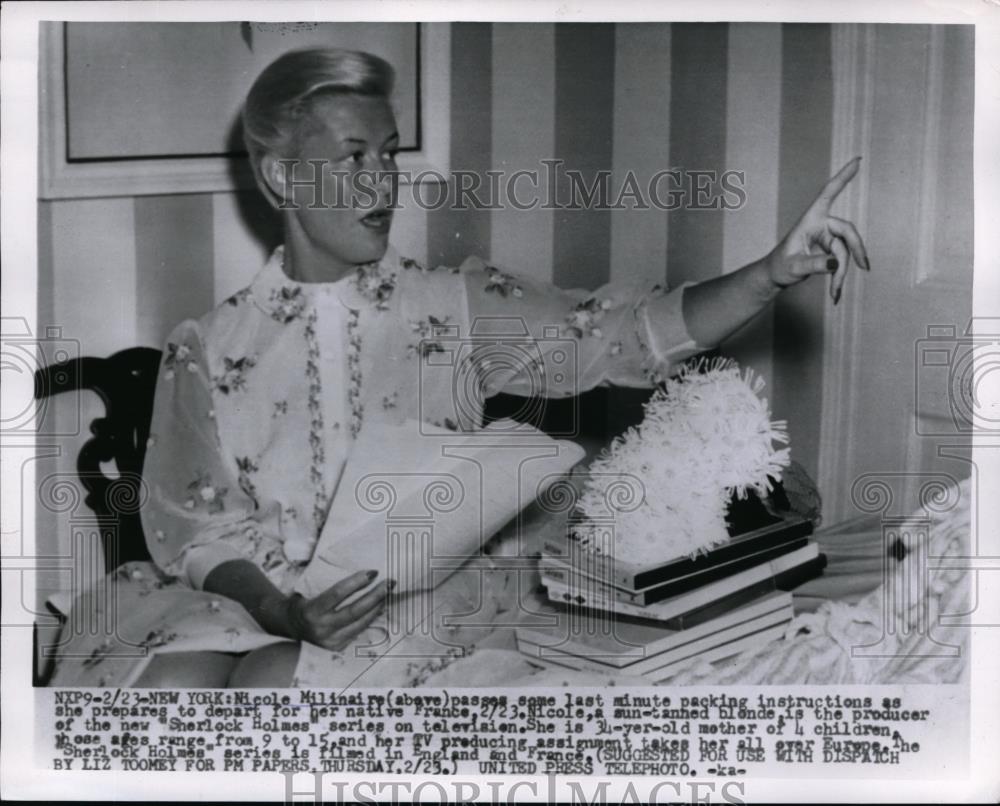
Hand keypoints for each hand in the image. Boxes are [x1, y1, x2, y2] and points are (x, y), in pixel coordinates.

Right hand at [283, 569, 392, 650]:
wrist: (289, 627)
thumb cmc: (301, 602)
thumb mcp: (306, 590)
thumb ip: (328, 585)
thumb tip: (361, 575)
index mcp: (311, 611)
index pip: (338, 594)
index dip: (356, 582)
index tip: (373, 572)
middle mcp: (321, 628)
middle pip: (355, 611)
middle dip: (375, 596)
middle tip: (390, 582)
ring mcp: (331, 641)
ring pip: (361, 623)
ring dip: (378, 607)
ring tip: (389, 593)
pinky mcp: (338, 647)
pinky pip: (359, 631)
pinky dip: (371, 618)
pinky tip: (380, 607)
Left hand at [763, 157, 870, 303]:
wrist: (774, 277)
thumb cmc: (778, 268)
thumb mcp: (793, 267)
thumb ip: (812, 264)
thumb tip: (834, 262)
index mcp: (810, 220)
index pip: (828, 194)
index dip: (843, 177)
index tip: (858, 160)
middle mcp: (820, 224)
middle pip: (847, 233)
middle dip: (855, 251)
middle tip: (864, 268)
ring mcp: (826, 236)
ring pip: (845, 251)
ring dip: (842, 273)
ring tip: (835, 293)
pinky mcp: (829, 248)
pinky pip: (841, 259)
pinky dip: (840, 276)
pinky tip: (836, 294)